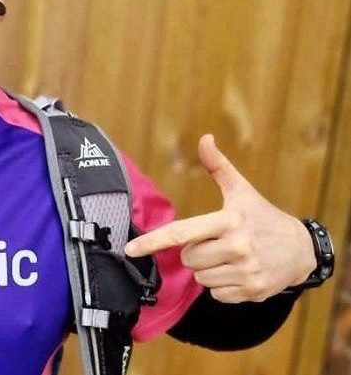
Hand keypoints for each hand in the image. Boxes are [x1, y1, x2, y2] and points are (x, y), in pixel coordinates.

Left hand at [124, 134, 315, 302]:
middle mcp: (237, 246)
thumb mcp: (241, 191)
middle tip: (217, 243)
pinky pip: (216, 294)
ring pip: (200, 278)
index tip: (129, 249)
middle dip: (195, 253)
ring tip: (230, 257)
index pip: (181, 232)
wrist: (302, 250)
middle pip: (188, 258)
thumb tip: (205, 138)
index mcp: (228, 221)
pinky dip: (223, 286)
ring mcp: (246, 271)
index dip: (152, 241)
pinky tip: (240, 272)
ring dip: (209, 270)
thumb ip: (218, 166)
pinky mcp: (252, 291)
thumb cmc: (263, 217)